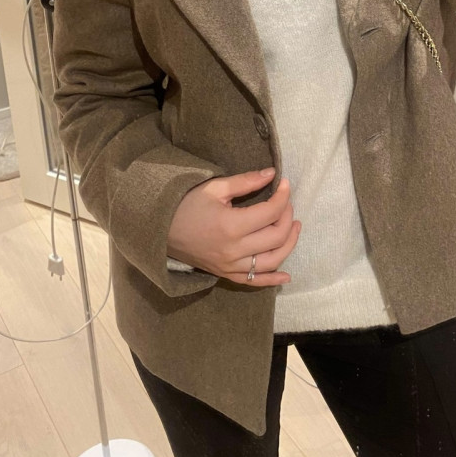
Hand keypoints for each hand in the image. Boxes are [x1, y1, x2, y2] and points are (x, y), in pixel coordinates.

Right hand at [167, 168, 300, 286]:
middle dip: (288, 217)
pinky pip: (254, 282)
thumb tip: (272, 174)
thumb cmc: (186, 205)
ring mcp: (230, 266)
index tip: (285, 183)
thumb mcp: (215, 188)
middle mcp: (234, 250)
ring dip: (289, 244)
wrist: (160, 230)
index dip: (283, 196)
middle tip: (287, 203)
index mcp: (231, 225)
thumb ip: (245, 181)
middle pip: (276, 236)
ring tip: (295, 227)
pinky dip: (273, 280)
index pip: (270, 212)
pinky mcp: (226, 274)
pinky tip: (287, 276)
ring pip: (271, 261)